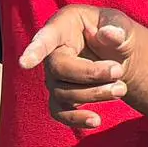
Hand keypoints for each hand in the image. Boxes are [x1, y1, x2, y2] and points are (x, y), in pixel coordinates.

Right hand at [19, 5, 137, 129]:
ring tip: (122, 88)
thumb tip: (108, 34)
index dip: (35, 49)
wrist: (120, 54)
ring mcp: (55, 76)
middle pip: (58, 69)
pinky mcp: (62, 96)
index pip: (47, 36)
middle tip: (119, 71)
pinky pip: (61, 112)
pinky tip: (96, 121)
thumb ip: (117, 28)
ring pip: (62, 92)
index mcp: (65, 25)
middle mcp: (54, 51)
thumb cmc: (116, 32)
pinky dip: (77, 119)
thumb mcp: (122, 24)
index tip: (25, 63)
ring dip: (94, 94)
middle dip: (90, 74)